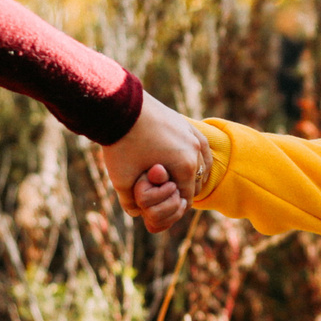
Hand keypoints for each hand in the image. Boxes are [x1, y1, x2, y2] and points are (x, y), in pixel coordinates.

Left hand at [99, 96, 208, 231]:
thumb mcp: (122, 181)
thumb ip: (130, 203)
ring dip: (189, 175)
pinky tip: (179, 162)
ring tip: (170, 179)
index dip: (172, 208)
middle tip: (161, 193)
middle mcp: (196, 150)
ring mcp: (194, 135)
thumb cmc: (121, 145)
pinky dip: (192, 159)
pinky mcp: (187, 124)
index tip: (158, 206)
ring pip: (202, 166)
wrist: (118, 106)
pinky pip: (200, 148)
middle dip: (181, 191)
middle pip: (197, 184)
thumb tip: (138, 214)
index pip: (187, 199)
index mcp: (185, 167)